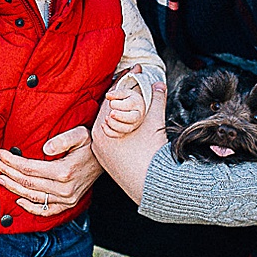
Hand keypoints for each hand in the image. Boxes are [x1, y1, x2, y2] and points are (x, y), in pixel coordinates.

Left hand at [0, 125, 102, 216]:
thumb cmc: (91, 144)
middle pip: (27, 182)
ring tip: (0, 177)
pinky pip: (46, 210)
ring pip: (32, 196)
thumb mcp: (80, 135)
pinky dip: (31, 208)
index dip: (11, 161)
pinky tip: (18, 200)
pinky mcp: (68, 203)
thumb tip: (45, 148)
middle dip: (7, 171)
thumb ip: (63, 140)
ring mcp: (66, 198)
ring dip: (13, 188)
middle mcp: (64, 188)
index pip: (28, 168)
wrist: (106, 159)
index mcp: (64, 171)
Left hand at [92, 81, 167, 203]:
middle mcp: (98, 141)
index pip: (112, 97)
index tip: (135, 71)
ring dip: (120, 113)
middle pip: (108, 111)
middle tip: (134, 80)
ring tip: (132, 101)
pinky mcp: (108, 165)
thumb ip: (156, 99)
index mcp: (103, 128)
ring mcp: (101, 154)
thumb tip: (159, 83)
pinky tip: (129, 125)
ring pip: (109, 126)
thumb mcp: (154, 121)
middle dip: (122, 96)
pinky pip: (111, 141)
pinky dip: (119, 130)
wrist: (157, 186)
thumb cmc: (153, 155)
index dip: (125, 81)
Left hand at [97, 83, 145, 137]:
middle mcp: (137, 116)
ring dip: (113, 125)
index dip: (117, 104)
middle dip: (120, 116)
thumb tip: (108, 96)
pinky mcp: (126, 132)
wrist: (136, 108)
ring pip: (125, 129)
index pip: (129, 105)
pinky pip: (118, 135)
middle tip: (111, 113)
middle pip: (132, 118)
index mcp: (137, 104)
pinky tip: (103, 124)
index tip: (111, 102)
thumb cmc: (129, 99)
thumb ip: (116, 93)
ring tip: (106, 118)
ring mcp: (132, 125)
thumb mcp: (125, 93)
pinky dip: (109, 132)